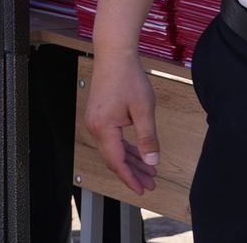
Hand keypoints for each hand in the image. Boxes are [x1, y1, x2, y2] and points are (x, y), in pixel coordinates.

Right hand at [83, 50, 160, 194]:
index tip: (143, 190)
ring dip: (130, 160)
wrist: (114, 56)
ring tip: (149, 171)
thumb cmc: (128, 78)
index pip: (116, 161)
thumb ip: (147, 138)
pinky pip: (111, 138)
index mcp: (103, 127)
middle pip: (113, 157)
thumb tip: (151, 161)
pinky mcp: (99, 115)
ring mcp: (95, 120)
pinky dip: (125, 148)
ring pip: (113, 148)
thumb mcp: (143, 110)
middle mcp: (95, 126)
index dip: (130, 178)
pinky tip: (138, 153)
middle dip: (132, 172)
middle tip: (151, 183)